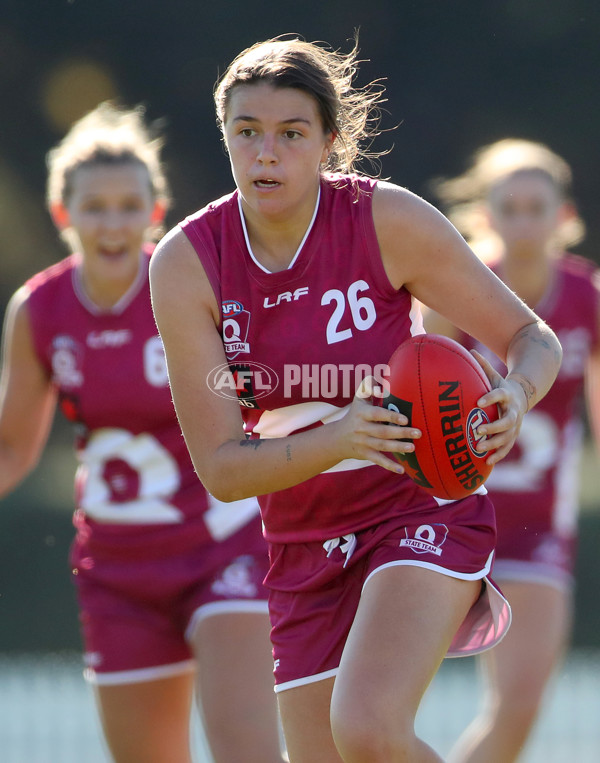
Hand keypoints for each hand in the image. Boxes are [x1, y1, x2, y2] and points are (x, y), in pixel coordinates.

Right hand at [334, 376, 420, 473]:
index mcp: (361, 414)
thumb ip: (368, 386)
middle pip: (382, 432)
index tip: (405, 418)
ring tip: (413, 447)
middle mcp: (361, 429)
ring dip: (398, 447)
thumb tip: (381, 379)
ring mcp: (363, 443)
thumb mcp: (359, 398)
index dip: (390, 417)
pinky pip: (378, 461)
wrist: (337, 438)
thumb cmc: (355, 414)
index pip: (377, 415)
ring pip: (382, 447)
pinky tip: (402, 470)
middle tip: (418, 432)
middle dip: (401, 433)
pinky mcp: (365, 455)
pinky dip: (389, 466)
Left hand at [470, 350, 526, 464]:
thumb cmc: (501, 387)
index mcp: (507, 394)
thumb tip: (469, 351)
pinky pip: (507, 447)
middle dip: (493, 427)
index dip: (490, 398)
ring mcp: (515, 425)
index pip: (499, 395)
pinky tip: (486, 461)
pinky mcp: (513, 435)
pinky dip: (498, 454)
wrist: (522, 397)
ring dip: (494, 443)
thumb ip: (482, 366)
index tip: (478, 402)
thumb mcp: (494, 376)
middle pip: (506, 421)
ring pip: (507, 437)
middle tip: (477, 430)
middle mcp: (513, 411)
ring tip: (479, 447)